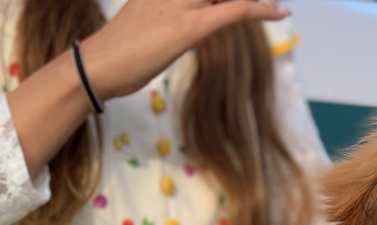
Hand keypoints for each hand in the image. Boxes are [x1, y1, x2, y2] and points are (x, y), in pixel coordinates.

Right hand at [82, 0, 289, 100]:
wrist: (96, 66)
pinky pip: (234, 10)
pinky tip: (280, 12)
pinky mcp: (189, 26)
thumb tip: (192, 18)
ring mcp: (181, 3)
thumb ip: (172, 12)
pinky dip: (260, 9)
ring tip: (277, 2)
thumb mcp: (148, 19)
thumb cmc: (120, 50)